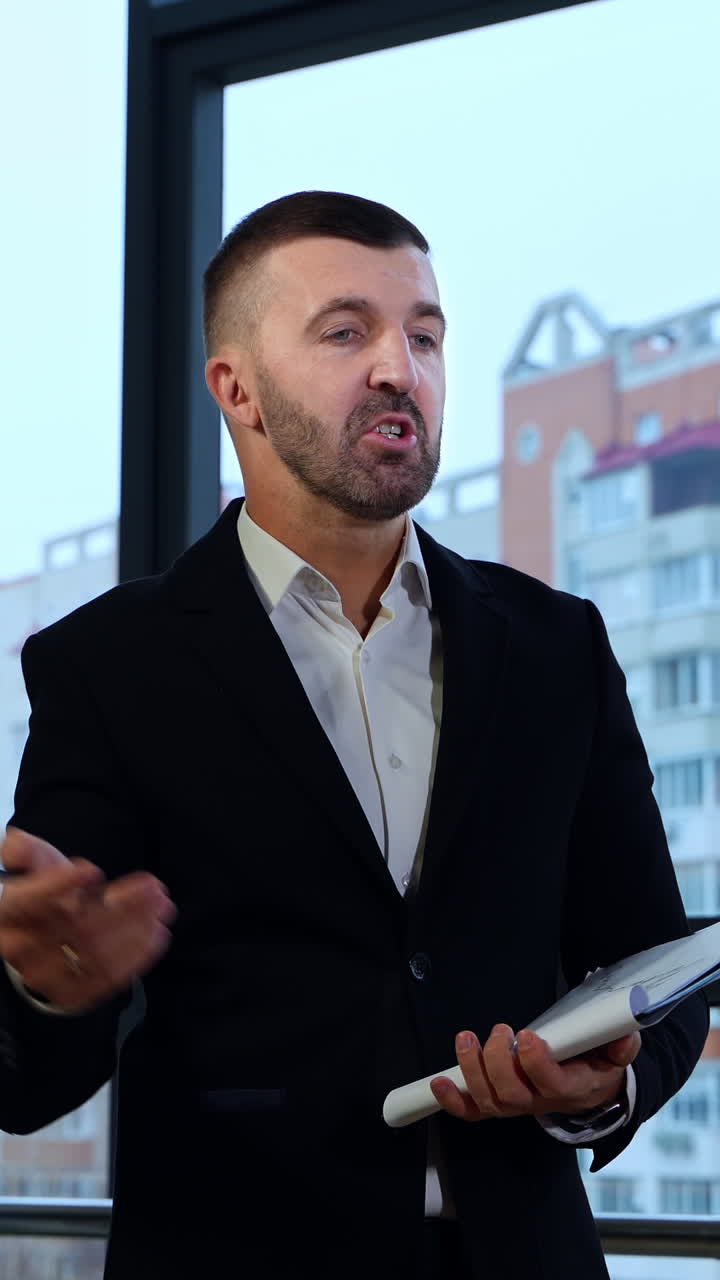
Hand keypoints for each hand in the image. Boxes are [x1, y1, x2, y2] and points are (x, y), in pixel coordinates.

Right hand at [0, 827, 176, 1011]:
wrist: (41, 937)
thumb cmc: (45, 894)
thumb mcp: (37, 866)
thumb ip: (29, 852)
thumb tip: (17, 845)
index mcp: (8, 913)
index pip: (27, 900)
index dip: (58, 885)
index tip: (93, 870)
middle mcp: (22, 949)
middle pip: (74, 928)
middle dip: (121, 907)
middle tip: (153, 888)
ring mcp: (47, 975)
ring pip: (95, 955)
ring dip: (136, 930)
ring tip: (161, 907)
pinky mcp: (72, 993)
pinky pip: (107, 977)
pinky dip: (136, 956)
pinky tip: (157, 934)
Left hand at [430, 1024, 639, 1122]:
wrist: (590, 1090)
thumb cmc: (597, 1066)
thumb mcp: (616, 1055)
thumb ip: (621, 1045)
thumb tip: (625, 1034)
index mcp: (570, 1089)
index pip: (549, 1083)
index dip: (535, 1062)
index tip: (526, 1035)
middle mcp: (539, 1102)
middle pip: (511, 1093)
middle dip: (498, 1060)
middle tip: (500, 1030)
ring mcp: (516, 1105)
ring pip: (488, 1100)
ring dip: (471, 1070)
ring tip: (466, 1038)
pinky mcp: (499, 1103)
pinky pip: (474, 1111)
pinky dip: (454, 1101)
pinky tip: (438, 1084)